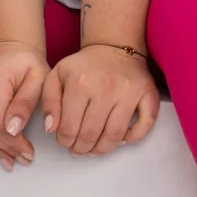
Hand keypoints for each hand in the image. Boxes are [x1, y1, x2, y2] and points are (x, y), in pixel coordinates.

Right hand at [0, 38, 48, 169]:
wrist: (9, 45)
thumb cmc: (27, 63)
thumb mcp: (38, 80)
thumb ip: (26, 105)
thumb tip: (13, 130)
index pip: (0, 124)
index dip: (14, 144)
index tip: (27, 154)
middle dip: (4, 148)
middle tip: (19, 159)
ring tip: (7, 158)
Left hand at [40, 44, 158, 156]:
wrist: (113, 47)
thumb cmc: (83, 66)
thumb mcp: (56, 76)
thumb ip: (48, 102)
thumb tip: (51, 129)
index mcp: (80, 84)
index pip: (70, 127)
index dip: (65, 141)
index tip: (65, 141)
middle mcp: (106, 88)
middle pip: (91, 134)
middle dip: (82, 148)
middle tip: (78, 149)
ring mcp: (129, 92)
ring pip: (115, 135)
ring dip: (102, 149)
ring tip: (94, 150)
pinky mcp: (148, 94)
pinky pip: (145, 125)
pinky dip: (133, 137)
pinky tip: (121, 139)